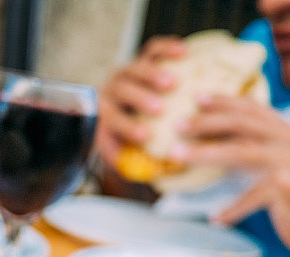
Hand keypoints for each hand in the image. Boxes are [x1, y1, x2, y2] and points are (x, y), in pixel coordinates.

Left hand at [95, 36, 185, 165]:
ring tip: (173, 84)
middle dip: (138, 98)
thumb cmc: (131, 140)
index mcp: (105, 115)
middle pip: (122, 89)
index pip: (112, 119)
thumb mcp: (125, 156)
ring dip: (153, 74)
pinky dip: (168, 48)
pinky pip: (154, 49)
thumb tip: (150, 176)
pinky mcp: (144, 58)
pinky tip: (185, 52)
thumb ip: (133, 164)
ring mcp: (128, 71)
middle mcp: (113, 90)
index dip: (126, 127)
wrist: (130, 112)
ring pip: (137, 67)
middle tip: (159, 108)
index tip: (145, 136)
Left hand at [176, 95, 289, 256]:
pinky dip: (233, 208)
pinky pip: (254, 196)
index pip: (251, 108)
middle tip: (177, 126)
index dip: (223, 101)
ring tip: (179, 158)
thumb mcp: (269, 165)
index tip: (195, 98)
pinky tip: (215, 218)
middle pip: (243, 124)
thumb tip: (205, 143)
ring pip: (243, 153)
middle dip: (207, 123)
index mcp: (285, 130)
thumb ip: (246, 150)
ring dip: (207, 154)